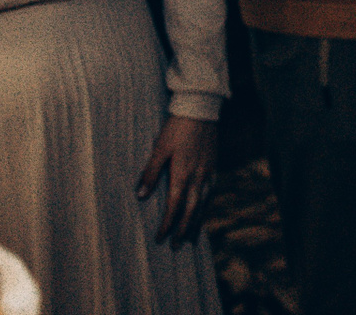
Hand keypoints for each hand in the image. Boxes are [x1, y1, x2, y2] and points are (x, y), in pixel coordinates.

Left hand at [137, 116, 215, 243]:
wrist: (201, 109)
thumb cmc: (176, 128)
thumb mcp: (159, 148)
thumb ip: (151, 172)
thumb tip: (141, 195)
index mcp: (183, 173)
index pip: (175, 206)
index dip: (168, 224)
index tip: (161, 238)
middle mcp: (198, 176)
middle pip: (192, 209)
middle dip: (184, 229)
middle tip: (178, 246)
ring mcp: (208, 171)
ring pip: (204, 202)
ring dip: (197, 220)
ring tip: (192, 235)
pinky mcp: (213, 165)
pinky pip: (211, 191)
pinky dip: (206, 205)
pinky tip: (202, 209)